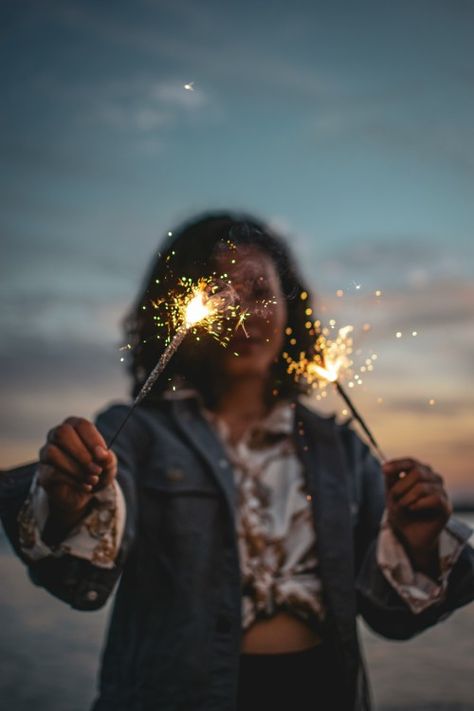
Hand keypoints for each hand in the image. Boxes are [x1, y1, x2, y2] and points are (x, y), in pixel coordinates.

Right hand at [38, 417, 116, 522]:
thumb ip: (108, 458)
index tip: (103, 455)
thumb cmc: (95, 471)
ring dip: (76, 468)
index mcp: (74, 427)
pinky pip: (51, 473)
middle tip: (96, 469)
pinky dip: (73, 480)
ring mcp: (46, 454)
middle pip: (62, 433)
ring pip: (52, 452)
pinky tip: (86, 486)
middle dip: (81, 453)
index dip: (93, 439)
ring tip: (93, 479)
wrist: (83, 493)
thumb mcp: (108, 465)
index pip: (80, 424)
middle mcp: (56, 436)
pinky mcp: (43, 473)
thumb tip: (101, 454)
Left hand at [383, 458, 451, 577]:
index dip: (397, 464)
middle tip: (394, 499)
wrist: (408, 535)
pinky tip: (413, 509)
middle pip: (417, 472)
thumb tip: (386, 466)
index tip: (384, 470)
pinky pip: (433, 499)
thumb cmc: (401, 511)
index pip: (411, 462)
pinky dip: (418, 505)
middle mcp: (433, 478)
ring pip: (422, 486)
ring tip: (403, 507)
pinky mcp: (446, 506)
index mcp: (420, 471)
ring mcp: (442, 491)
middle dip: (400, 487)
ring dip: (406, 498)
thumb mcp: (391, 493)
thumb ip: (390, 479)